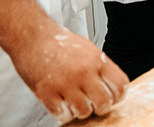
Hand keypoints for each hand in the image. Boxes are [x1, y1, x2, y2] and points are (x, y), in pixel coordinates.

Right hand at [8, 23, 127, 121]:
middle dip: (101, 107)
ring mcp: (65, 84)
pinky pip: (63, 115)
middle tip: (95, 104)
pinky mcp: (47, 94)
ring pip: (84, 112)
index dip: (119, 95)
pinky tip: (63, 104)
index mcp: (97, 60)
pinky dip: (64, 114)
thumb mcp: (88, 49)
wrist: (33, 38)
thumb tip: (111, 86)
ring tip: (77, 102)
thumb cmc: (59, 43)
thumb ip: (100, 67)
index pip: (120, 85)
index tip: (114, 97)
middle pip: (104, 102)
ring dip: (82, 111)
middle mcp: (83, 72)